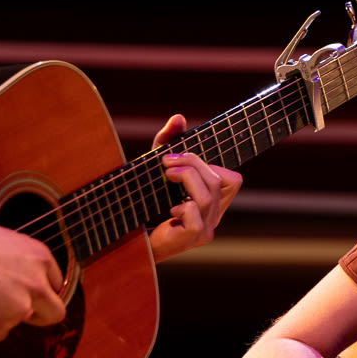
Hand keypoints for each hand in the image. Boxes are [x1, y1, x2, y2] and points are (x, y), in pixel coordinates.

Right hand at [0, 218, 66, 343]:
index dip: (43, 291)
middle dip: (40, 317)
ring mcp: (20, 305)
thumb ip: (15, 258)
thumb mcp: (2, 238)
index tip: (34, 296)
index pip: (56, 283)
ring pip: (19, 325)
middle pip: (56, 312)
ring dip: (4, 323)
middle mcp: (37, 283)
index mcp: (40, 258)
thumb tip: (9, 265)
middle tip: (26, 317)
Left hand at [147, 115, 242, 261]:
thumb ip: (167, 143)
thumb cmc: (141, 204)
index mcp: (212, 203)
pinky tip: (169, 210)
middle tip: (166, 162)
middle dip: (192, 163)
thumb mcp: (155, 169)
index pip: (233, 179)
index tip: (179, 160)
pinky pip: (196, 216)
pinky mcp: (192, 239)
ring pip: (209, 195)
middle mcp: (214, 217)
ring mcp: (205, 231)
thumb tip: (179, 118)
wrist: (124, 240)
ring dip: (186, 177)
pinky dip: (183, 206)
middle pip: (219, 181)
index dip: (209, 164)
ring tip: (166, 175)